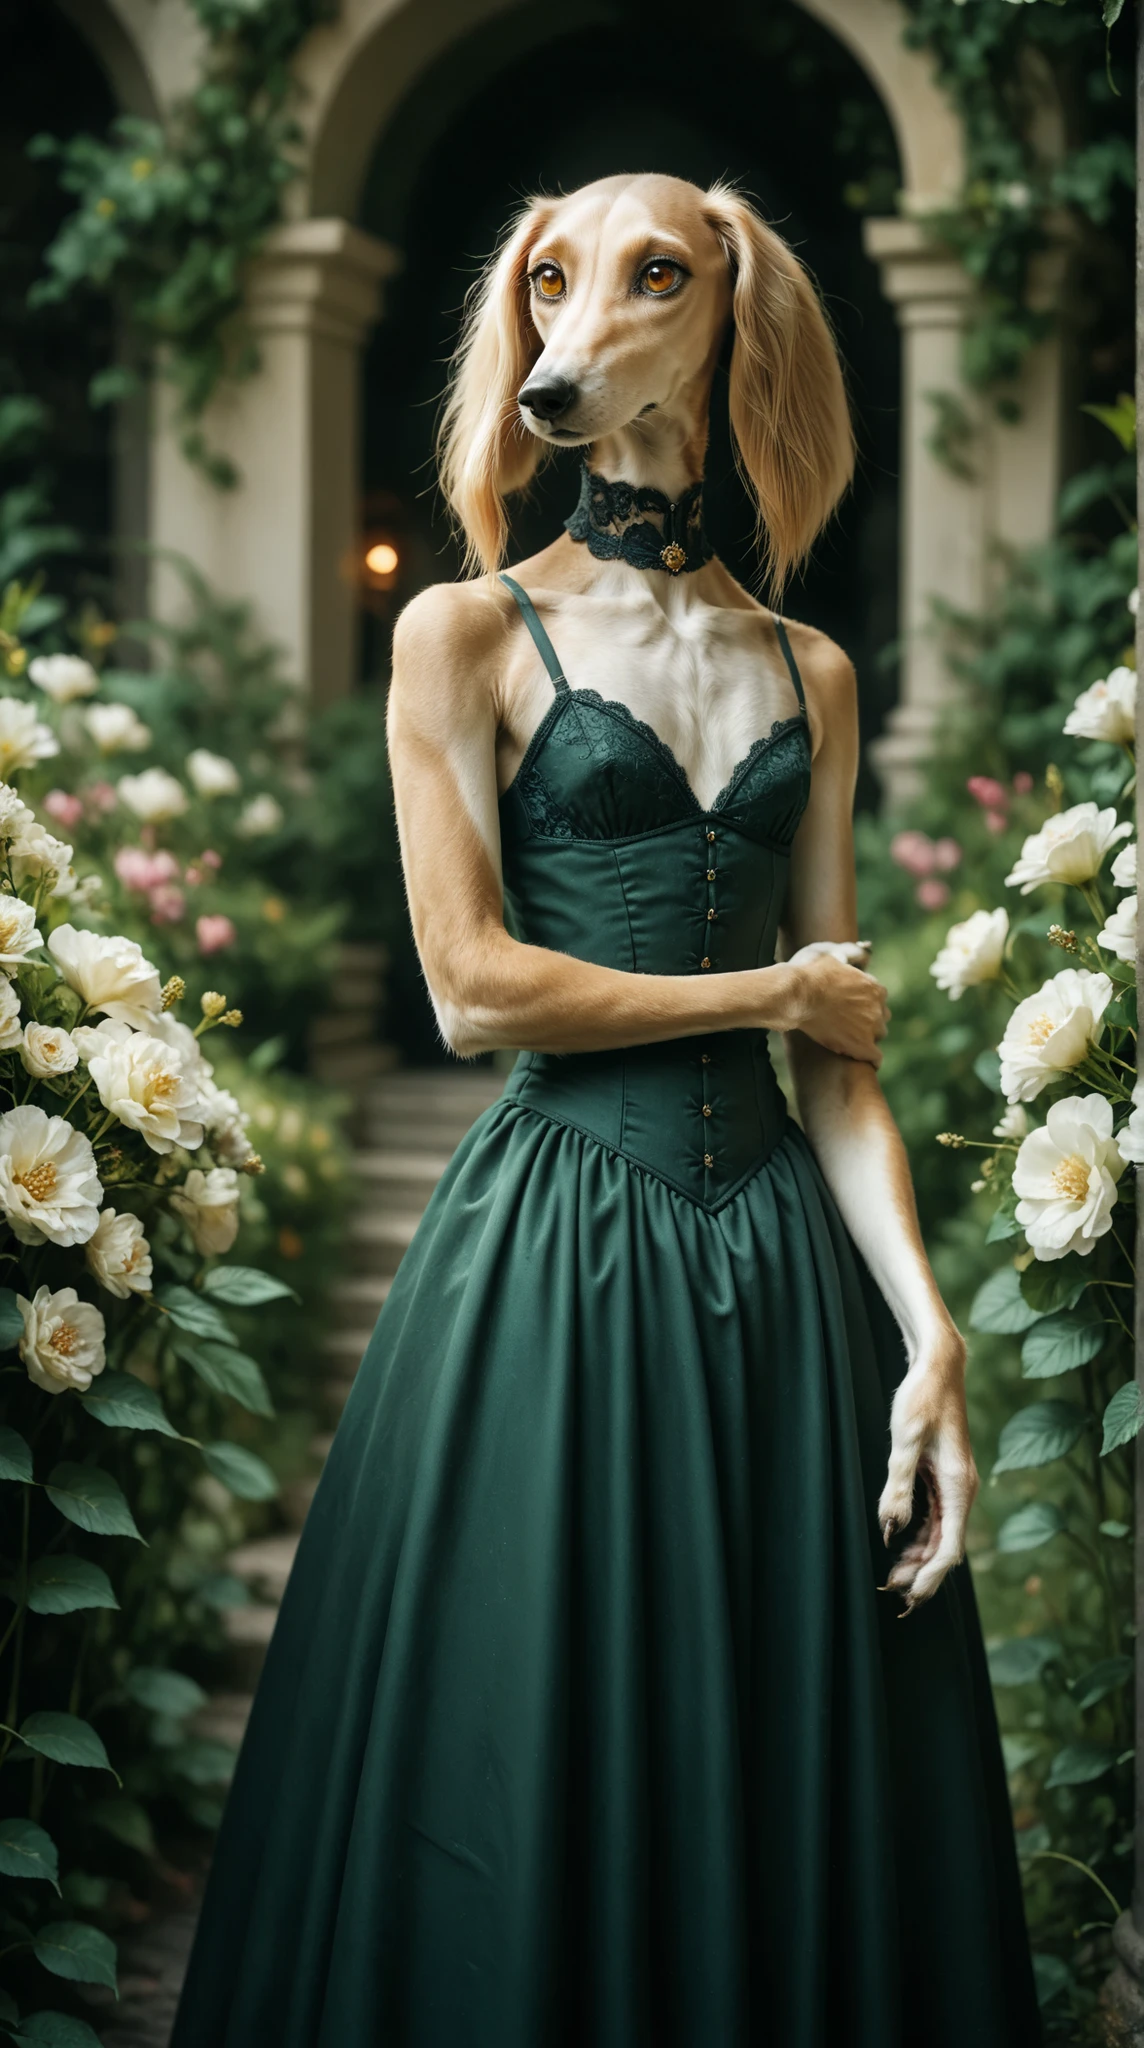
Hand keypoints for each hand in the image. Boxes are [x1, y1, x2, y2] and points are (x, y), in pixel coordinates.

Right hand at [784, 940, 888, 1064]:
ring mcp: (871, 1027)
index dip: (864, 1004)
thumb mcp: (833, 955)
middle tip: (849, 1024)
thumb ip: (849, 954)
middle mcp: (877, 1006)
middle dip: (868, 1020)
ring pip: (878, 1036)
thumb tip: (861, 949)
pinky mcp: (862, 1046)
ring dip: (868, 1037)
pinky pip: (876, 1058)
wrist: (799, 994)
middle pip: (881, 1017)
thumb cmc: (810, 973)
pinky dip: (871, 1060)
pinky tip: (863, 1060)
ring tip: (850, 1040)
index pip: (878, 999)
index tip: (851, 1008)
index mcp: (874, 986)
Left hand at [877, 1330, 977, 1611]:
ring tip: (892, 1575)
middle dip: (923, 1574)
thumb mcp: (905, 1439)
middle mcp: (963, 1490)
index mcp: (959, 1486)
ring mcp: (954, 1485)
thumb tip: (890, 1530)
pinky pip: (936, 1517)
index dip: (929, 1577)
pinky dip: (920, 1535)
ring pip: (941, 1534)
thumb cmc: (921, 1397)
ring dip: (919, 1557)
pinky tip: (901, 1543)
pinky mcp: (944, 1476)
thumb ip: (898, 1486)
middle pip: (947, 1547)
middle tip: (891, 1593)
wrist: (938, 1365)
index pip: (950, 1548)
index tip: (908, 1598)